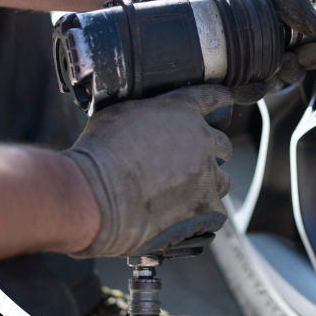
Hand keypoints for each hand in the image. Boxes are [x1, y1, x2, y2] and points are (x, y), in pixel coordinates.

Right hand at [62, 84, 233, 257]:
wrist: (92, 196)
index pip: (217, 99)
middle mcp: (202, 138)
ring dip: (206, 185)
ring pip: (222, 180)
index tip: (220, 111)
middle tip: (185, 164)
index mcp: (183, 110)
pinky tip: (181, 217)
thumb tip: (146, 116)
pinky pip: (215, 212)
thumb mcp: (118, 112)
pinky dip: (201, 215)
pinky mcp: (205, 208)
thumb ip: (146, 110)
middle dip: (209, 153)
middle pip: (224, 144)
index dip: (219, 105)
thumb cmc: (98, 154)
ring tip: (180, 195)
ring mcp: (206, 174)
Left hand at [134, 0, 315, 102]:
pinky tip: (253, 85)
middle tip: (293, 61)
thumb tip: (315, 26)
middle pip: (288, 67)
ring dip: (278, 82)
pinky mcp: (214, 72)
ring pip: (267, 83)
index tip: (312, 50)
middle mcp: (257, 40)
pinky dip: (250, 93)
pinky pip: (238, 92)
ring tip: (276, 70)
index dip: (311, 50)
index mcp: (273, 16)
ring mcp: (235, 58)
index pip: (301, 41)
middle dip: (297, 68)